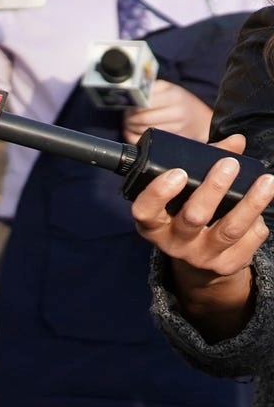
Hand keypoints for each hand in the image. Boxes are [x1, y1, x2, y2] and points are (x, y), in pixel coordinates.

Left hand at [122, 80, 212, 143]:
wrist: (201, 119)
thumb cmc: (180, 101)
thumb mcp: (168, 88)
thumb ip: (151, 88)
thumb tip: (132, 93)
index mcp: (174, 96)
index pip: (145, 102)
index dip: (132, 104)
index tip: (129, 104)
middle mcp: (176, 113)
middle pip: (143, 118)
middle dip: (129, 117)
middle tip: (127, 115)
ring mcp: (175, 128)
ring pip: (143, 130)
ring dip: (130, 127)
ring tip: (130, 122)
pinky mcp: (172, 140)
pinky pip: (147, 141)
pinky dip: (134, 137)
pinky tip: (132, 132)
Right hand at [130, 133, 270, 342]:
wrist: (198, 258)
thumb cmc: (186, 211)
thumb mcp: (184, 192)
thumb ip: (205, 163)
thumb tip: (237, 141)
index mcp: (153, 223)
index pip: (145, 210)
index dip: (159, 192)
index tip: (179, 172)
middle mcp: (173, 243)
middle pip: (193, 217)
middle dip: (213, 189)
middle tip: (229, 164)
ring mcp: (201, 257)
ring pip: (229, 230)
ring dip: (250, 203)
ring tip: (266, 180)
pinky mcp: (227, 265)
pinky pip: (249, 240)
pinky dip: (259, 221)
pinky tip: (262, 204)